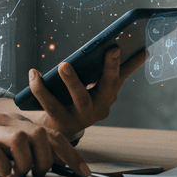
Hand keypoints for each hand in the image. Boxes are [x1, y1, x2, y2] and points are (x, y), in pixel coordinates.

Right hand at [0, 110, 90, 176]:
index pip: (52, 133)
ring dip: (27, 163)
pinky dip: (4, 166)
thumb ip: (20, 147)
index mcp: (15, 120)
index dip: (71, 153)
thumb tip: (48, 165)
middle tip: (40, 175)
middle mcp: (5, 120)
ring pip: (21, 139)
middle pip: (41, 134)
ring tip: (20, 174)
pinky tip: (2, 174)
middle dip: (48, 160)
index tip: (83, 172)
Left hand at [25, 46, 145, 140]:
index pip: (117, 78)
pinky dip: (40, 87)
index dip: (120, 64)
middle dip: (105, 70)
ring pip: (79, 99)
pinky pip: (50, 104)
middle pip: (105, 89)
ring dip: (72, 81)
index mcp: (108, 97)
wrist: (60, 130)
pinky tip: (34, 72)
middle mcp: (98, 110)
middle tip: (110, 48)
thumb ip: (118, 70)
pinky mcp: (60, 122)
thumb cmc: (81, 100)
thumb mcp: (100, 87)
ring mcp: (80, 118)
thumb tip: (142, 51)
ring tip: (63, 64)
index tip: (116, 47)